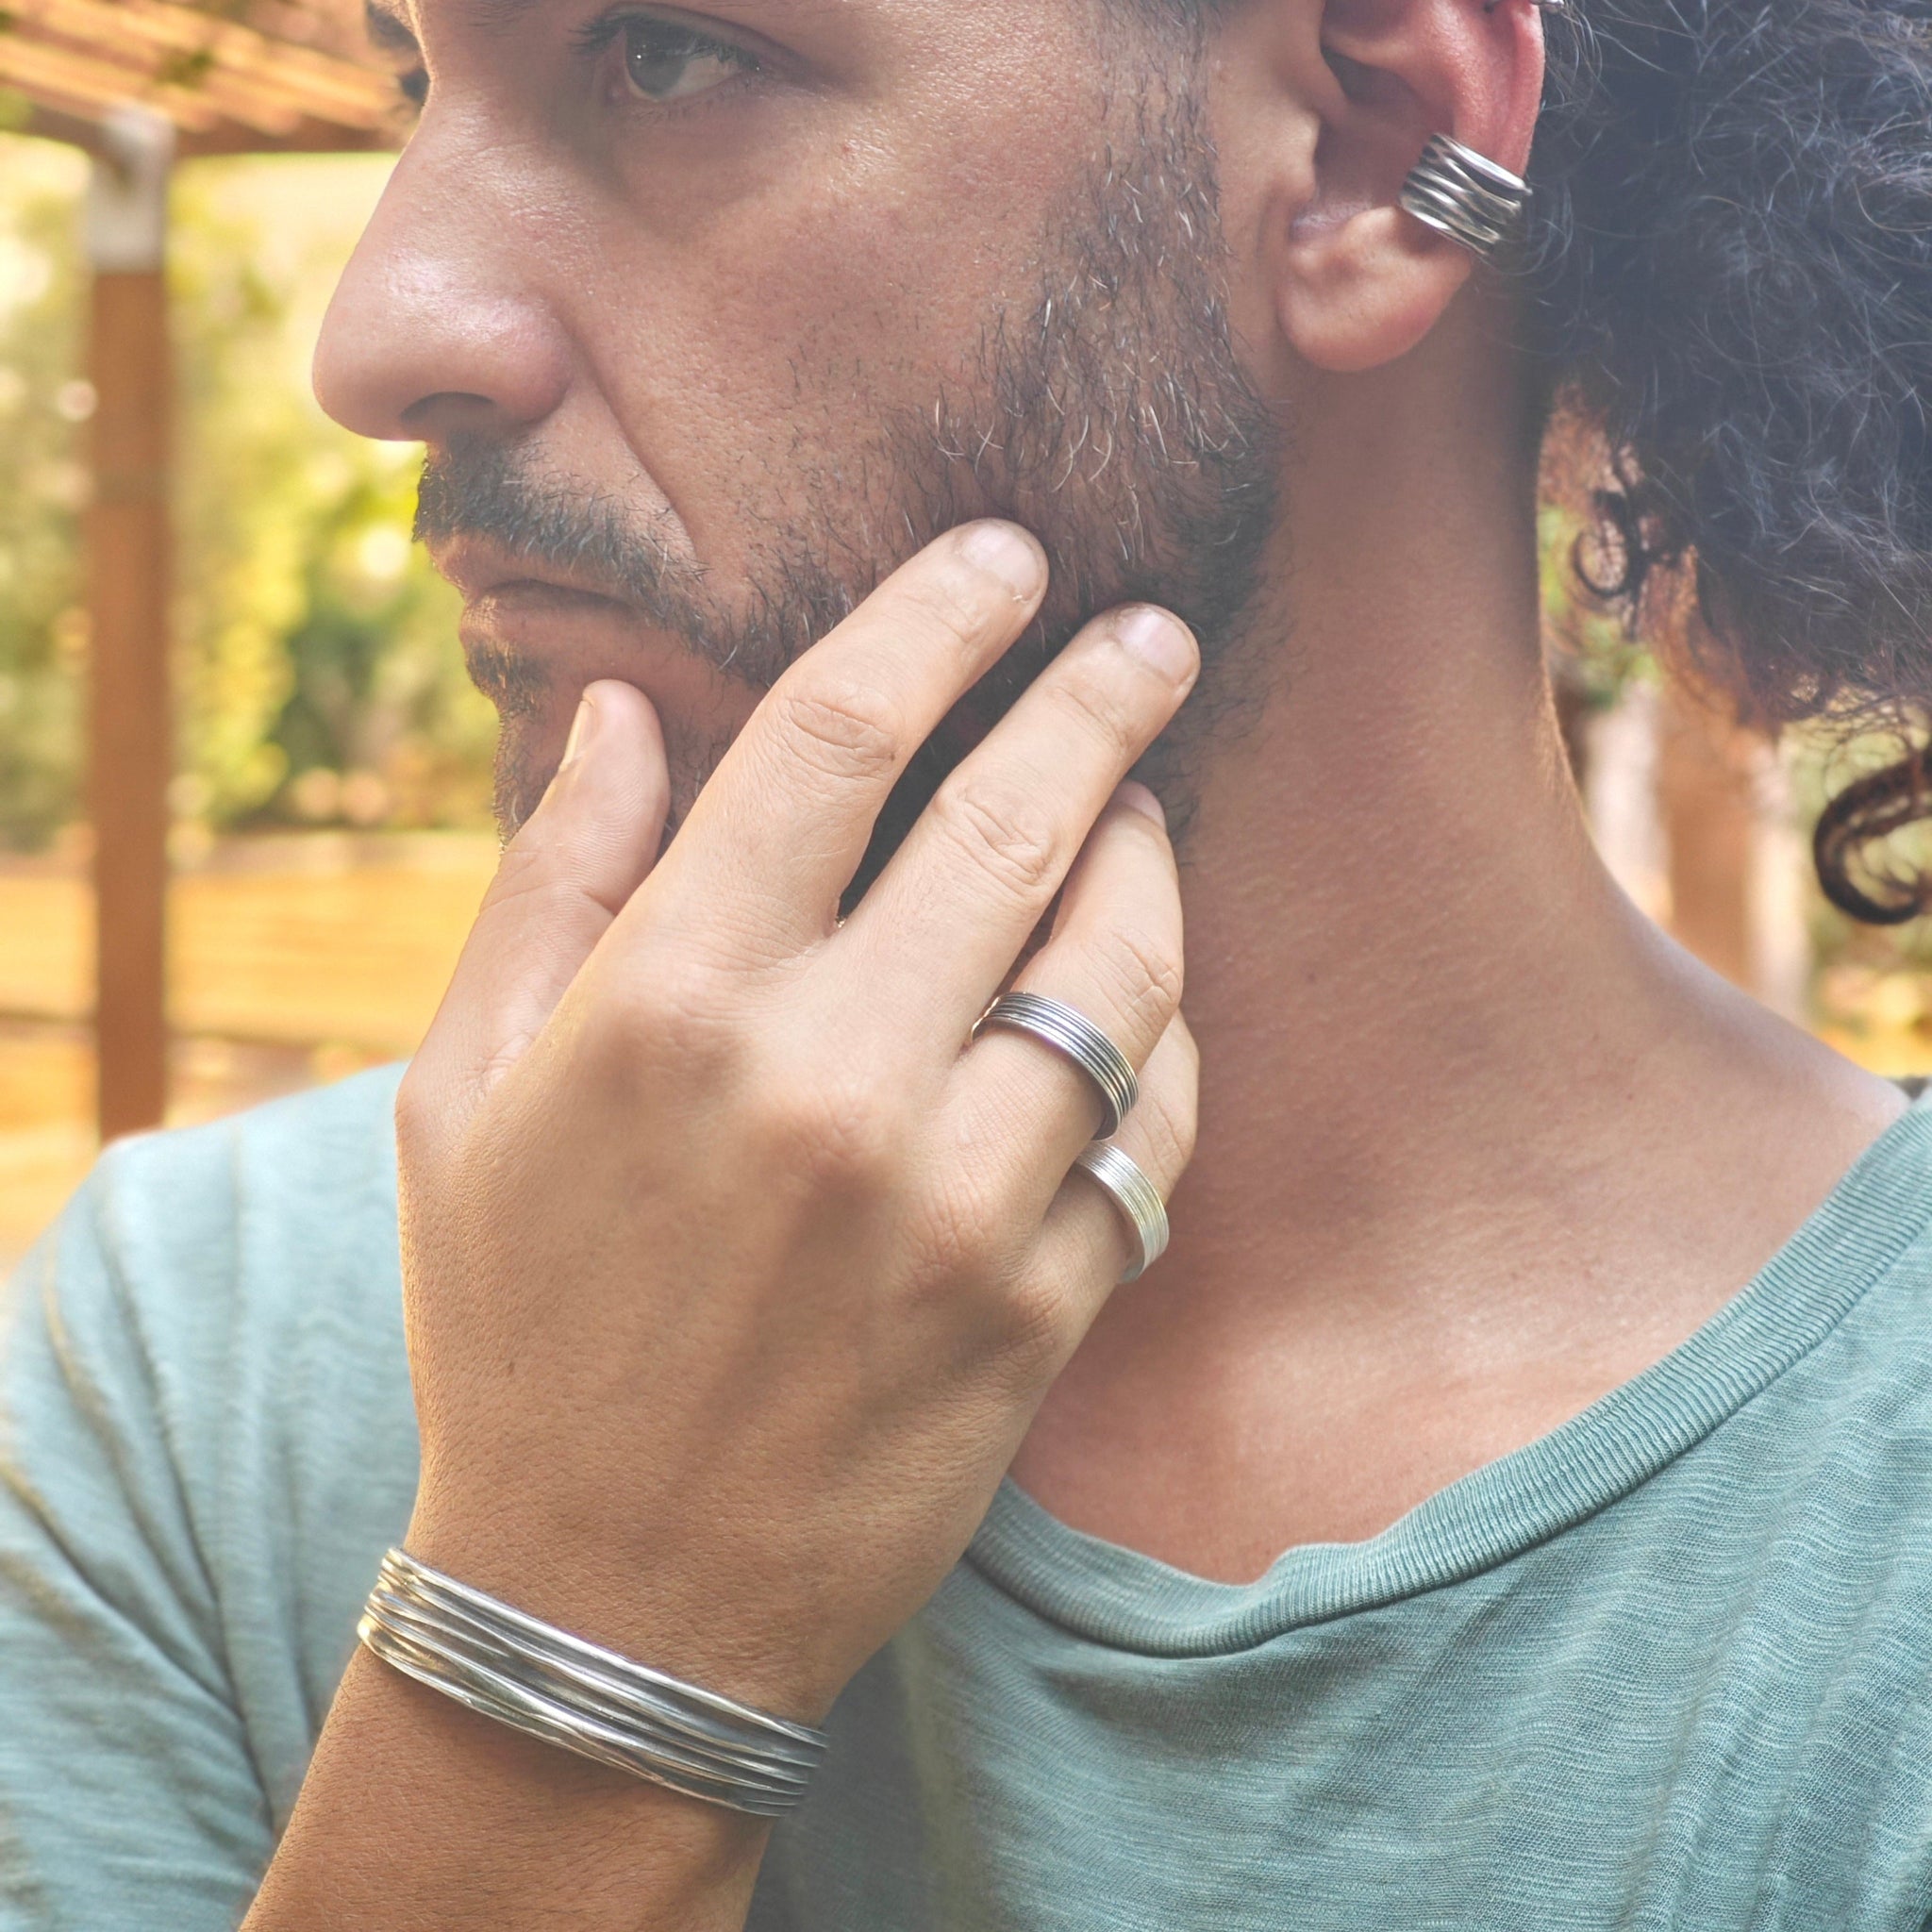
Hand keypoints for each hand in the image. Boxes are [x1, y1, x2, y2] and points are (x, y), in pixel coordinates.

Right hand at [395, 521, 1199, 1722]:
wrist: (612, 1604)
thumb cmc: (518, 1330)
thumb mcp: (458, 1102)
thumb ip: (547, 886)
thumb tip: (614, 713)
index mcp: (670, 1004)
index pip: (835, 735)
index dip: (933, 618)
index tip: (999, 558)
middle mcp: (827, 1082)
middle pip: (1014, 820)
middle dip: (1099, 697)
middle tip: (1147, 632)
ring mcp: (953, 1202)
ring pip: (1119, 965)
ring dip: (1149, 862)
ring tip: (1142, 814)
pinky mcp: (1037, 1308)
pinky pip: (1155, 1128)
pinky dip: (1166, 1043)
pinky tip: (1139, 1006)